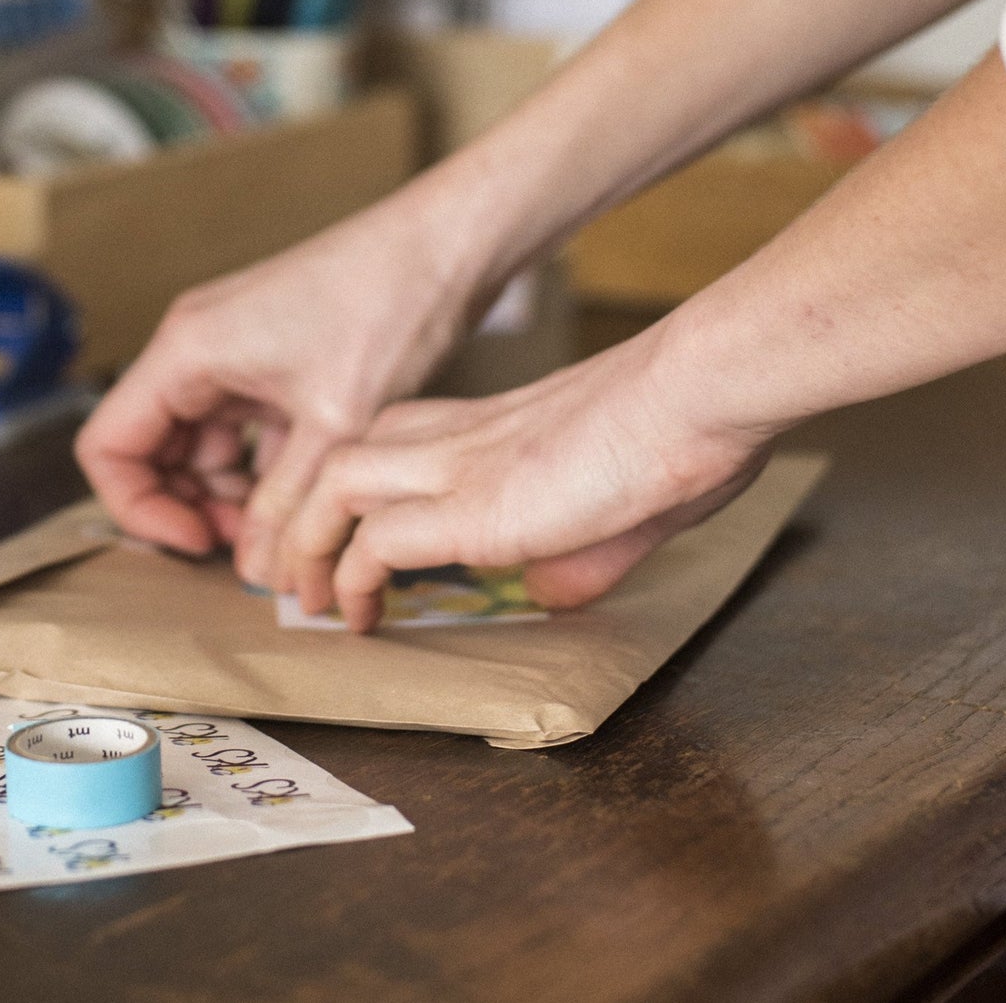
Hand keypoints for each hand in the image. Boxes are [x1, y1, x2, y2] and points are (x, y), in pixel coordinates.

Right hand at [74, 186, 488, 581]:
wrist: (445, 246)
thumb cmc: (387, 306)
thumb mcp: (334, 427)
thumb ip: (287, 508)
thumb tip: (257, 576)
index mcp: (186, 351)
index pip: (108, 446)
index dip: (139, 508)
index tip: (198, 544)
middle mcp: (197, 348)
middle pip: (151, 449)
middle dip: (191, 508)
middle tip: (251, 549)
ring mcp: (234, 353)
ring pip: (201, 445)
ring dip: (232, 495)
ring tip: (287, 531)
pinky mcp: (272, 360)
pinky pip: (244, 429)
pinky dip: (265, 470)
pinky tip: (308, 498)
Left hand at [272, 318, 774, 630]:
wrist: (699, 391)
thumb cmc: (688, 432)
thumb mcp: (625, 507)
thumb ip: (581, 555)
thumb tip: (546, 593)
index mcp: (495, 427)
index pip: (400, 436)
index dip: (367, 480)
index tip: (359, 531)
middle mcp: (463, 438)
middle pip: (348, 451)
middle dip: (311, 509)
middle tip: (306, 569)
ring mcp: (462, 467)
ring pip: (337, 483)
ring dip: (311, 542)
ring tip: (311, 600)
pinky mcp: (474, 507)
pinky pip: (378, 541)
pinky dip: (354, 576)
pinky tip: (361, 614)